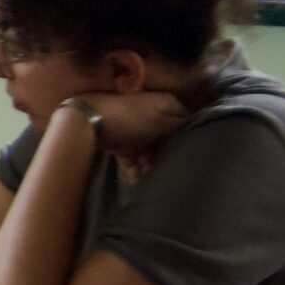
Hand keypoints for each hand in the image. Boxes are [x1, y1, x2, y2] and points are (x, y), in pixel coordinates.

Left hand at [72, 92, 190, 176]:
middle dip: (165, 155)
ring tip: (152, 180)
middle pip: (165, 136)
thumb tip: (196, 128)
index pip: (184, 120)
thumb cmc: (132, 120)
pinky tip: (135, 181)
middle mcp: (150, 112)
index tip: (189, 153)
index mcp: (165, 103)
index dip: (187, 136)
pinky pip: (130, 154)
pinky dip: (133, 167)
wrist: (88, 120)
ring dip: (149, 164)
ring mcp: (133, 125)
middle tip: (169, 171)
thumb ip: (180, 127)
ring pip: (147, 147)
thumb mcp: (162, 123)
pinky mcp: (118, 137)